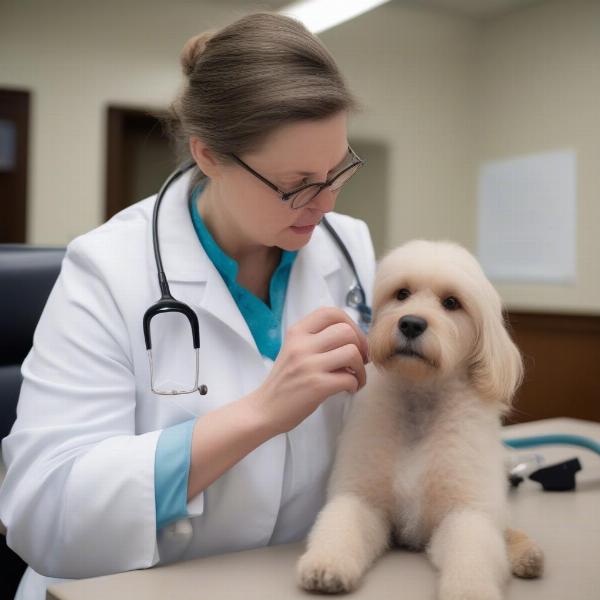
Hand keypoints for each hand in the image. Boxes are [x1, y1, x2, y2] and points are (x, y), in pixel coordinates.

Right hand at [248, 307, 367, 434]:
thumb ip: (316, 340)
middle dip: (361, 346)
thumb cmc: (284, 382)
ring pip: (352, 353)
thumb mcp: (294, 351)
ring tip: (356, 377)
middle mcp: (301, 345)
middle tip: (360, 361)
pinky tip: (347, 389)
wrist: (263, 409)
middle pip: (346, 331)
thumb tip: (353, 338)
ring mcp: (309, 365)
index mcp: (296, 333)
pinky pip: (350, 378)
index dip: (349, 323)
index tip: (353, 340)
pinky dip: (355, 384)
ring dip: (361, 368)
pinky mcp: (316, 386)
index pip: (330, 312)